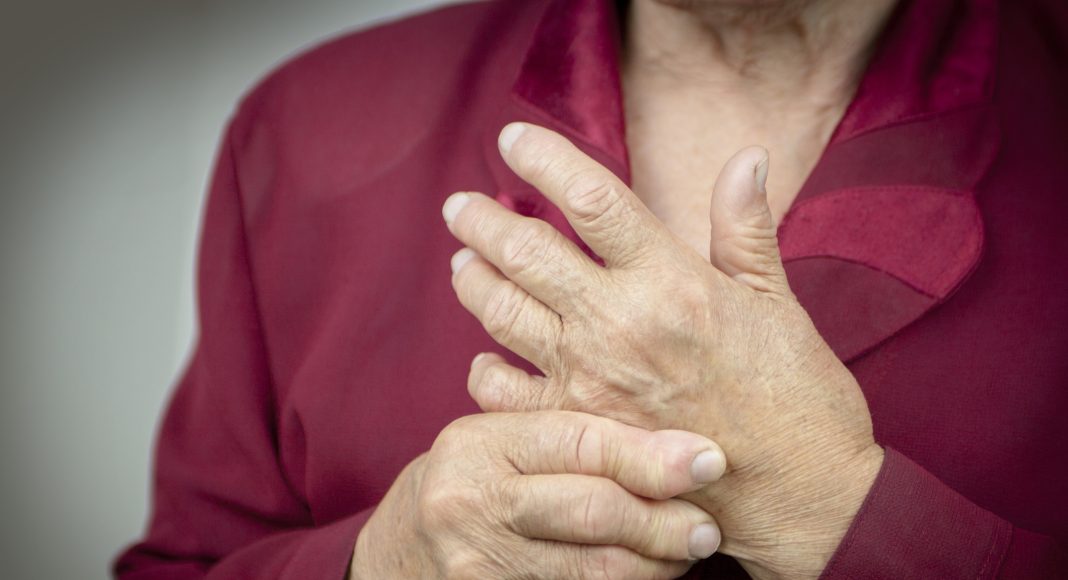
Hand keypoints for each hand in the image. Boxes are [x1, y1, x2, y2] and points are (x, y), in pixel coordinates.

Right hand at [349, 411, 727, 578]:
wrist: (406, 553)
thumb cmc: (478, 486)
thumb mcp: (504, 445)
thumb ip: (568, 434)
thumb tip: (681, 443)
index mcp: (479, 444)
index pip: (579, 442)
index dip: (652, 454)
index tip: (710, 460)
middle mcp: (470, 503)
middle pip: (593, 511)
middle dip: (664, 521)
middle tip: (706, 526)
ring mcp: (475, 566)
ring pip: (594, 570)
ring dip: (655, 564)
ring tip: (685, 549)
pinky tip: (648, 574)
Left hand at [443, 123, 883, 578]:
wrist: (801, 495)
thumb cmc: (797, 397)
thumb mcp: (776, 302)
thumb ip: (745, 228)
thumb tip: (746, 157)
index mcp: (671, 280)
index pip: (590, 197)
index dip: (544, 157)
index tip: (514, 139)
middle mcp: (619, 323)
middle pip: (525, 251)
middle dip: (482, 220)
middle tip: (460, 206)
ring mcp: (590, 381)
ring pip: (502, 313)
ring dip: (473, 281)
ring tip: (462, 264)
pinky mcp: (577, 432)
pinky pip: (504, 393)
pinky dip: (486, 371)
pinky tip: (484, 358)